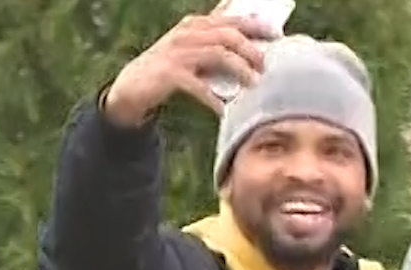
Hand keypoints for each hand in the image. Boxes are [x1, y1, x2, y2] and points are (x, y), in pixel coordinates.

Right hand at [104, 6, 279, 122]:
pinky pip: (199, 86)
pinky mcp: (170, 74)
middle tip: (266, 65)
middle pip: (227, 34)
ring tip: (254, 84)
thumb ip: (214, 40)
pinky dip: (215, 98)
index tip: (277, 33)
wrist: (133, 87)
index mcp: (195, 25)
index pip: (230, 18)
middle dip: (251, 49)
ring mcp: (178, 52)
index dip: (255, 24)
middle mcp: (187, 34)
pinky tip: (226, 109)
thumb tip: (246, 35)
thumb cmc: (170, 68)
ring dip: (240, 69)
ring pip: (217, 55)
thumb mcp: (191, 48)